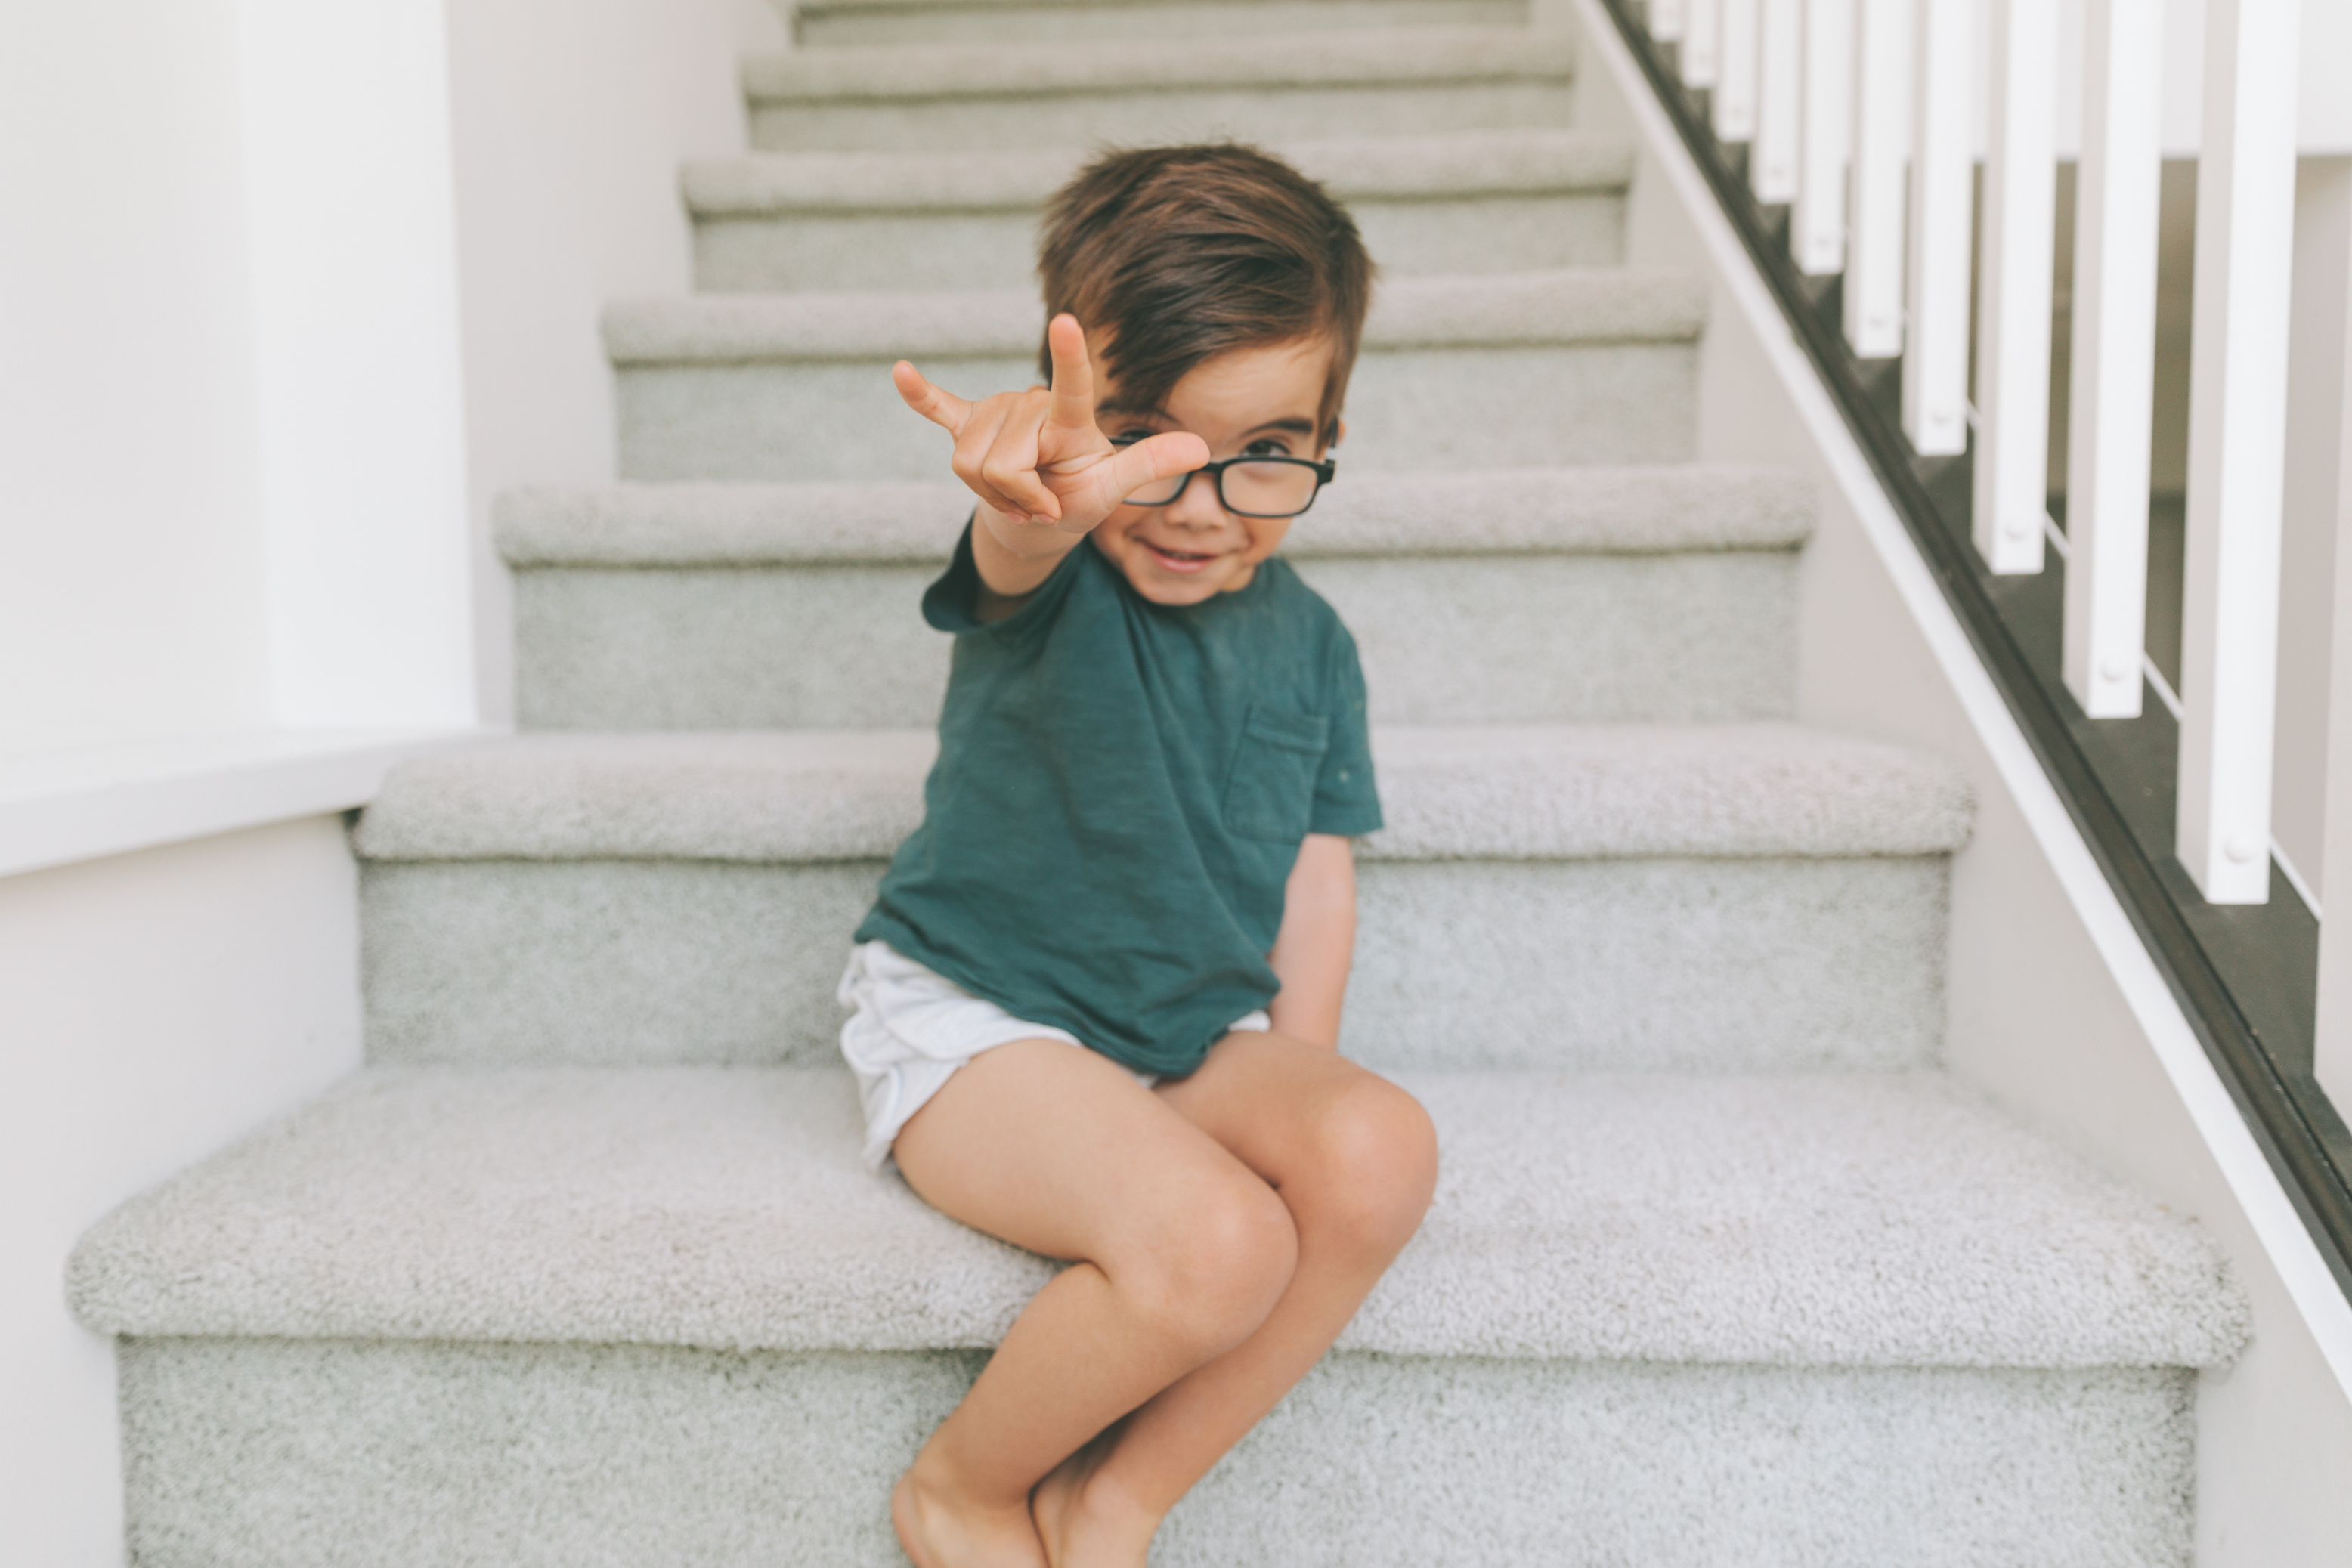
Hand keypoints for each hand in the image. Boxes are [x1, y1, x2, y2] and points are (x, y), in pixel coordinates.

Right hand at [893, 313, 1209, 551]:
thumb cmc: (1082, 496)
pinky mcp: (968, 425)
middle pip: (1001, 462)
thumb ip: (1148, 465)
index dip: (1070, 358)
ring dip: (991, 496)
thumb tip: (1201, 449)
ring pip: (969, 464)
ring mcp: (995, 415)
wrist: (1043, 513)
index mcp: (1068, 420)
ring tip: (1018, 495)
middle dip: (1016, 497)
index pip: (1072, 387)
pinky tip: (900, 372)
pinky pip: (941, 411)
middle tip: (1040, 503)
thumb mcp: (1113, 488)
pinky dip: (921, 397)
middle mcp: (1028, 406)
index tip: (1067, 322)